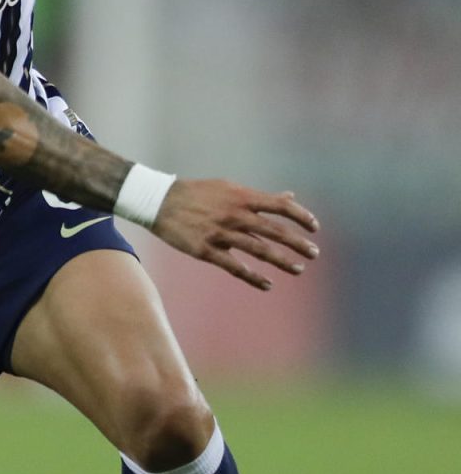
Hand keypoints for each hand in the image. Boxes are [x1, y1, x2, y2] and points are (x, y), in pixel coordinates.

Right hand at [149, 179, 319, 290]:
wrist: (158, 201)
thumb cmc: (197, 193)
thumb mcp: (228, 188)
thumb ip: (260, 197)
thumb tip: (290, 196)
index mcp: (241, 197)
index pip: (280, 205)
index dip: (301, 216)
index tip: (315, 227)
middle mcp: (234, 215)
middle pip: (275, 231)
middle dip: (298, 243)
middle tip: (314, 253)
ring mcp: (220, 234)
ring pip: (259, 251)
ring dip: (283, 261)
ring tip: (298, 269)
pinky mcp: (206, 250)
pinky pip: (235, 267)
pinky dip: (254, 278)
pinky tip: (267, 285)